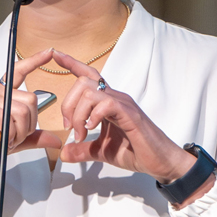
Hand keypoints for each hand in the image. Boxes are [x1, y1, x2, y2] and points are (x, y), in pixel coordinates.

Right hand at [0, 50, 62, 191]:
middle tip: (16, 138)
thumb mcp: (13, 142)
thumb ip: (32, 138)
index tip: (49, 52)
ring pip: (20, 110)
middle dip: (30, 125)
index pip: (18, 72)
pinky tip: (0, 140)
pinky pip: (5, 117)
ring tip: (7, 141)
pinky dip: (9, 133)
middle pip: (30, 99)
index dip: (34, 61)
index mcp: (0, 96)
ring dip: (19, 132)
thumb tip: (55, 139)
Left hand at [54, 50, 196, 183]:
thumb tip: (63, 152)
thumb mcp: (101, 151)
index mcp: (108, 102)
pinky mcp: (130, 115)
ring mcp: (123, 104)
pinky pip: (106, 105)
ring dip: (78, 114)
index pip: (89, 76)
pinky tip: (92, 129)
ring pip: (90, 92)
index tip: (56, 54)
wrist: (161, 162)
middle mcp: (115, 98)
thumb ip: (82, 150)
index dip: (72, 64)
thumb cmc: (136, 152)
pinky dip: (93, 117)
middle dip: (68, 104)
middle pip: (83, 82)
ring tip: (80, 134)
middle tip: (69, 127)